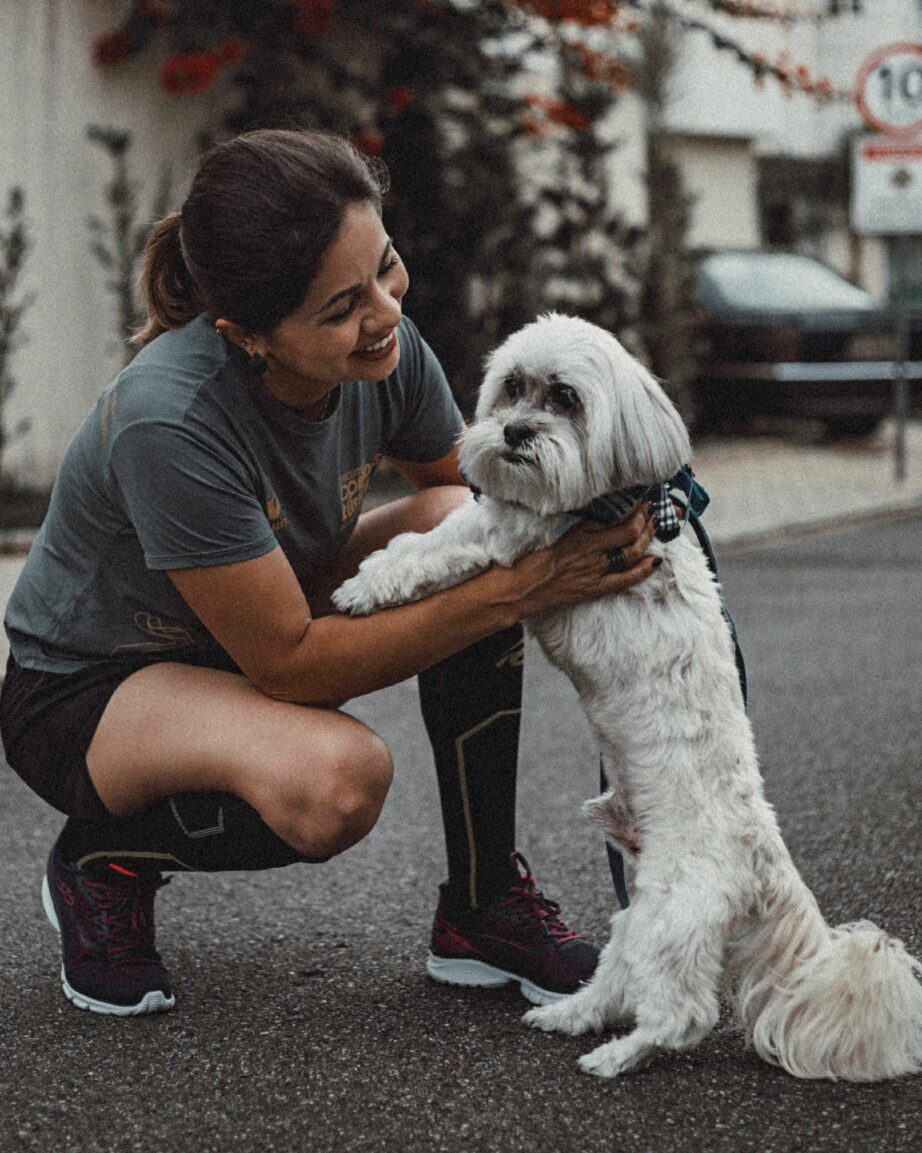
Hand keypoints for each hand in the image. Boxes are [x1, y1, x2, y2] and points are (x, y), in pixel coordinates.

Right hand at [509, 502, 658, 618]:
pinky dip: (643, 569)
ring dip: (647, 537)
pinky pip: (625, 578)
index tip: (641, 497)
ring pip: (631, 551)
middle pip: (628, 529)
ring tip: (655, 526)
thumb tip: (592, 514)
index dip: (632, 505)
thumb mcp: (549, 534)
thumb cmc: (526, 561)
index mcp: (576, 532)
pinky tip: (655, 560)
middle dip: (645, 517)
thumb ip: (573, 525)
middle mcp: (588, 548)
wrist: (516, 590)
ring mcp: (593, 569)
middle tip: (654, 508)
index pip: (612, 514)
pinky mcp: (593, 588)